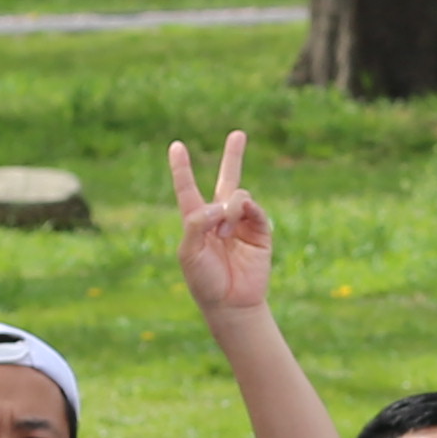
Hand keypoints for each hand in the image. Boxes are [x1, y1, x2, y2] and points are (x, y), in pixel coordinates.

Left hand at [168, 133, 274, 319]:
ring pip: (238, 195)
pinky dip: (246, 209)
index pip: (188, 189)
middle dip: (233, 157)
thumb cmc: (204, 281)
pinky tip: (237, 220)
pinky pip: (254, 209)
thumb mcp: (189, 251)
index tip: (176, 146)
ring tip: (224, 231)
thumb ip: (198, 222)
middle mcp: (220, 218)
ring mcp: (241, 223)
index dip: (182, 168)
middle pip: (226, 180)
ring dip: (228, 208)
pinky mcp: (260, 232)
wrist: (231, 303)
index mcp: (196, 221)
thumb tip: (223, 203)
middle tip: (238, 134)